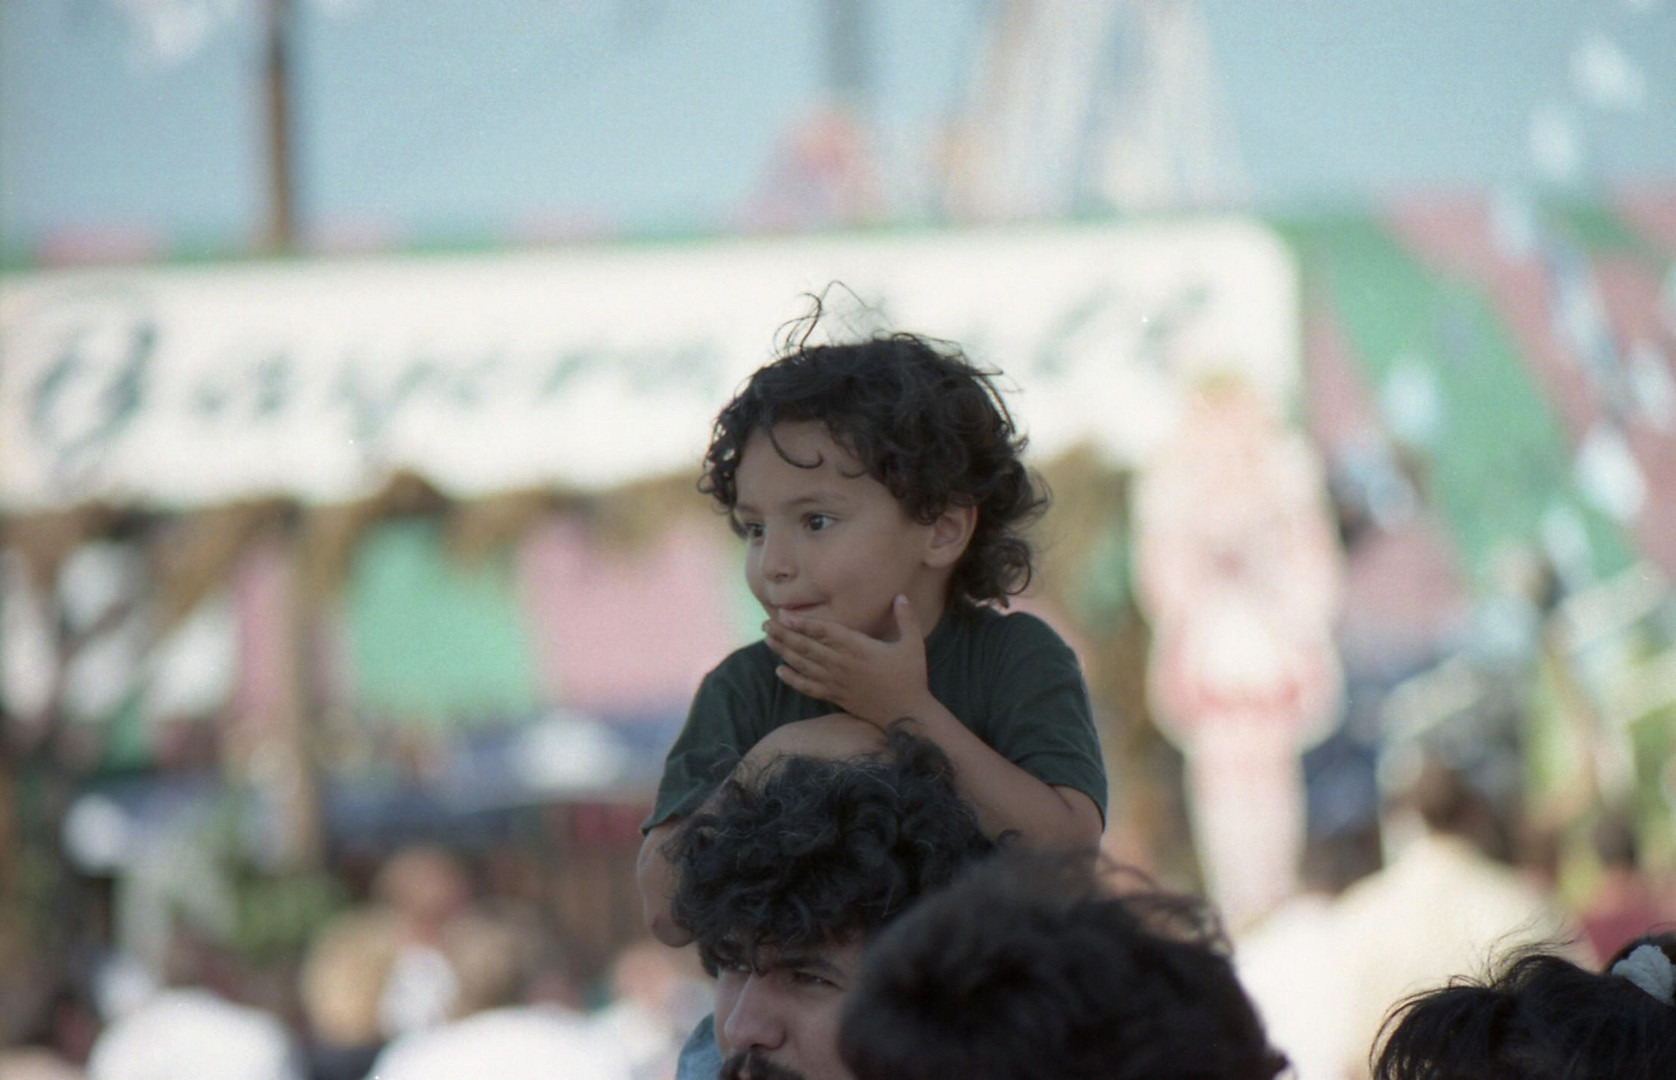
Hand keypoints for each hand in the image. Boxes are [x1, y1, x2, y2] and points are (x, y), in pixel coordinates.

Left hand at [763, 595, 934, 725]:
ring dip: (783, 652)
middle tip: (765, 624)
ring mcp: (837, 682)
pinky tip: (779, 671)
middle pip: (807, 647)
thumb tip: (901, 596)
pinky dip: (792, 679)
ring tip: (767, 640)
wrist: (906, 713)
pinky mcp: (836, 696)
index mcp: (858, 648)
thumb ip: (906, 619)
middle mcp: (842, 664)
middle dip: (784, 635)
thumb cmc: (911, 676)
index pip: (825, 632)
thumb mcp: (913, 644)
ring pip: (804, 665)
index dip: (803, 623)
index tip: (784, 615)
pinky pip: (809, 687)